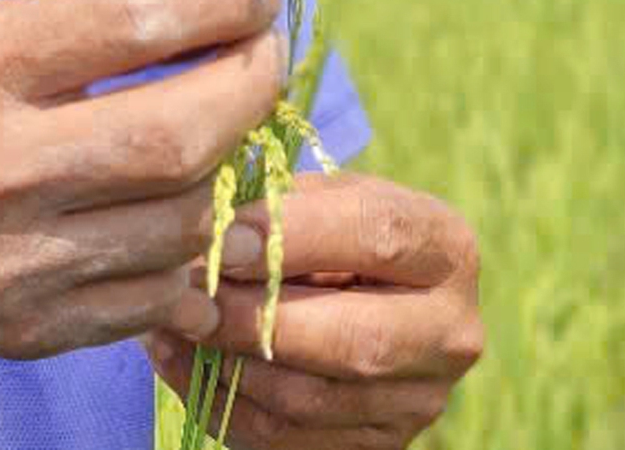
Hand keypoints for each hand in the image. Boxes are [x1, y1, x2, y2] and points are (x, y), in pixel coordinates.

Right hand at [0, 0, 286, 359]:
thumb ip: (77, 22)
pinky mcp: (25, 330)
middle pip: (179, 132)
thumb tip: (222, 7)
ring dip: (226, 166)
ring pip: (185, 219)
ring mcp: (9, 265)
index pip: (130, 16)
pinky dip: (190, 249)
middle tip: (262, 56)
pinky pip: (158, 294)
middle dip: (250, 83)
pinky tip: (178, 207)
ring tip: (216, 129)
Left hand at [142, 172, 483, 447]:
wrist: (364, 300)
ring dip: (227, 366)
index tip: (223, 240)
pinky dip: (222, 403)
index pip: (377, 236)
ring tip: (173, 327)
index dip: (292, 238)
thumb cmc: (334, 232)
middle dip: (255, 319)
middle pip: (354, 338)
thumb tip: (212, 239)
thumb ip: (280, 209)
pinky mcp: (380, 446)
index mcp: (446, 249)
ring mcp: (421, 401)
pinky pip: (286, 441)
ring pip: (310, 399)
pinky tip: (184, 363)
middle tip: (189, 299)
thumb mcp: (324, 199)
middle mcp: (451, 332)